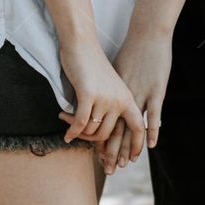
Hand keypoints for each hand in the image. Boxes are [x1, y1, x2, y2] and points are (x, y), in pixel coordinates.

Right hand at [56, 37, 144, 160]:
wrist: (82, 42)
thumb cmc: (92, 65)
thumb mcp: (108, 87)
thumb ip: (109, 106)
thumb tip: (102, 133)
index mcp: (127, 97)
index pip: (138, 127)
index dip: (135, 146)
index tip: (128, 161)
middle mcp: (120, 99)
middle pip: (107, 135)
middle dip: (90, 142)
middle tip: (76, 138)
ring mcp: (105, 98)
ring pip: (92, 130)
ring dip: (77, 131)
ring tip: (66, 122)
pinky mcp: (89, 94)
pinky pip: (80, 123)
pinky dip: (72, 130)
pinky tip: (66, 132)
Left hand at [99, 26, 171, 174]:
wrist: (147, 33)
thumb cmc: (133, 50)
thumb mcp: (117, 70)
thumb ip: (112, 86)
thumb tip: (103, 97)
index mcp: (115, 93)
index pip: (106, 122)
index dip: (103, 141)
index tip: (100, 157)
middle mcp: (125, 97)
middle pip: (116, 129)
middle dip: (112, 151)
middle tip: (109, 169)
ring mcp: (140, 95)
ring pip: (130, 127)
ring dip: (126, 147)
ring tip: (124, 164)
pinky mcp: (155, 91)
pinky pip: (152, 115)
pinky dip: (151, 130)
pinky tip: (149, 145)